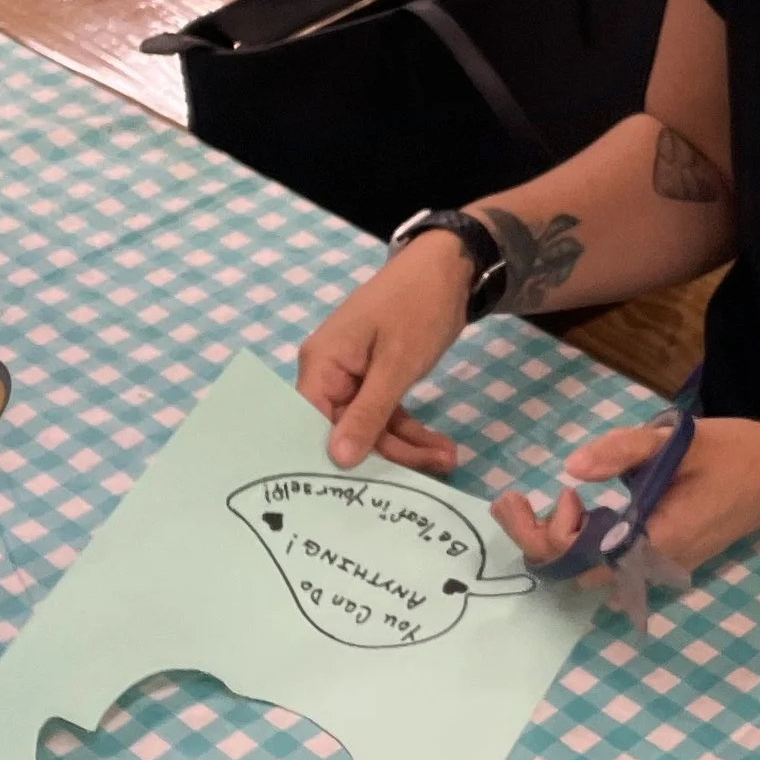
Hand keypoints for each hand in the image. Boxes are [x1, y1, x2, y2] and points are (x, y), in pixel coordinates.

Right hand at [295, 239, 468, 471]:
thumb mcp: (397, 365)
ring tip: (447, 460)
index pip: (310, 423)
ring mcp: (352, 376)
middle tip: (431, 472)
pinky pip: (386, 414)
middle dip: (389, 454)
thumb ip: (368, 413)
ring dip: (408, 446)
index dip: (330, 458)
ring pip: (371, 426)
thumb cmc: (416, 308)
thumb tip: (337, 459)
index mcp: (321, 365)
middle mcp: (328, 373)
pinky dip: (411, 430)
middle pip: (345, 430)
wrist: (449, 269)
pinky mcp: (375, 378)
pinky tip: (439, 447)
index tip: (360, 490)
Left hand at [491, 413, 759, 580]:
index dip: (549, 533)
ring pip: (588, 571)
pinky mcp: (660, 556)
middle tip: (513, 500)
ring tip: (542, 500)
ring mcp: (658, 566)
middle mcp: (653, 564)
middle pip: (574, 574)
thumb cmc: (734, 454)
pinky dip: (582, 539)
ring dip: (557, 541)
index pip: (579, 561)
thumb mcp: (676, 441)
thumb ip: (621, 451)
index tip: (559, 490)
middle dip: (537, 540)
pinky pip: (608, 561)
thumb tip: (570, 468)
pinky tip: (577, 505)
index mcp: (654, 540)